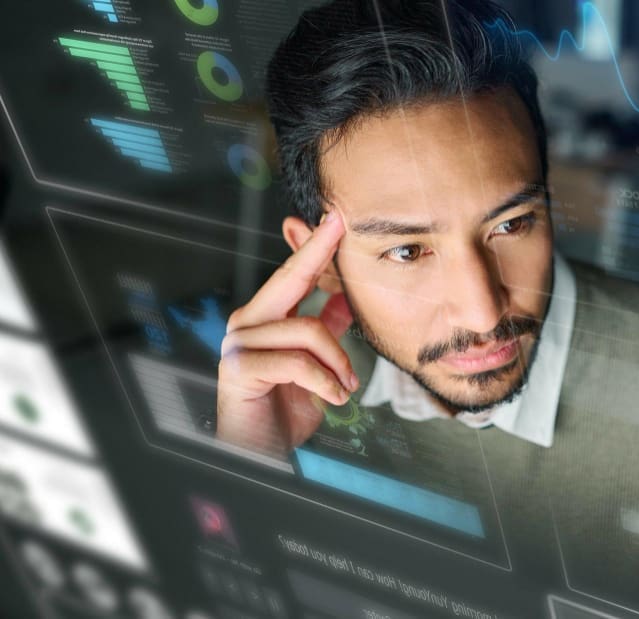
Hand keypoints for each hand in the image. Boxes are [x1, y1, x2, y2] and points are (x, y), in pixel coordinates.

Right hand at [216, 211, 355, 455]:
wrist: (260, 452)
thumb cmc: (283, 409)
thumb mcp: (314, 365)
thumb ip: (324, 330)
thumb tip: (346, 298)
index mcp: (264, 318)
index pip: (294, 274)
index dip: (314, 244)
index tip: (335, 217)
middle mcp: (247, 324)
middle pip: (290, 280)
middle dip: (318, 252)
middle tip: (340, 226)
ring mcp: (239, 344)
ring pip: (307, 330)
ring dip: (337, 363)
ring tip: (345, 387)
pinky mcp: (240, 370)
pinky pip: (297, 363)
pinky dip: (325, 382)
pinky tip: (333, 399)